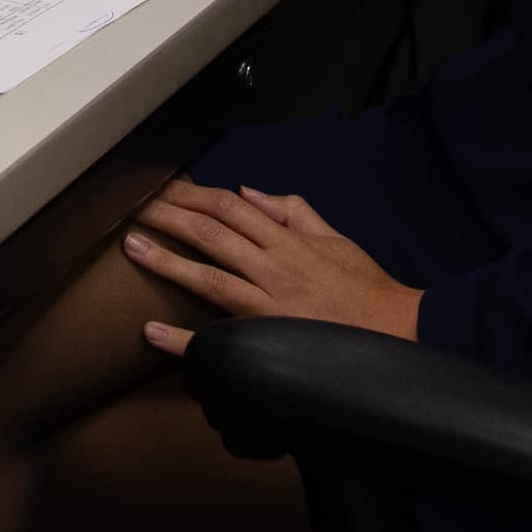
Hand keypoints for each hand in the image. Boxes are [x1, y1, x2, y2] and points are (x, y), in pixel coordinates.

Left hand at [119, 179, 422, 352]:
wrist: (400, 333)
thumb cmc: (367, 288)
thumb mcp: (335, 239)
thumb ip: (293, 212)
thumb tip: (250, 192)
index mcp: (288, 241)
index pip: (231, 208)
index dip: (193, 194)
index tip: (162, 187)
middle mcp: (274, 268)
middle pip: (211, 233)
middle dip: (168, 216)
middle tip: (131, 205)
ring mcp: (269, 307)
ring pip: (208, 277)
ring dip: (165, 261)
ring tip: (131, 245)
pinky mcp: (269, 343)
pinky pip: (220, 342)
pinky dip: (184, 341)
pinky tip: (151, 333)